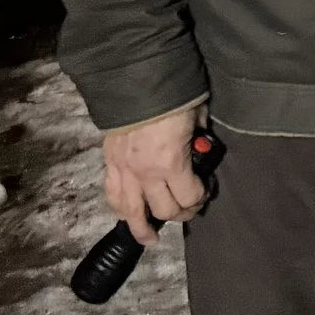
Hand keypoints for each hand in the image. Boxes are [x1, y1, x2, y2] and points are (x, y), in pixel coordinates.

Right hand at [101, 102, 208, 242]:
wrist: (135, 78)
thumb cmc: (173, 94)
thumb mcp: (197, 115)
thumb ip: (200, 137)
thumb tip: (203, 147)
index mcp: (171, 162)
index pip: (189, 196)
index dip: (200, 197)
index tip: (205, 192)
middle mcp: (145, 173)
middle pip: (164, 210)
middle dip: (181, 213)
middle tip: (188, 208)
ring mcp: (124, 170)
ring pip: (131, 212)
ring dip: (142, 227)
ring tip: (151, 237)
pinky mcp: (109, 162)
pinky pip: (112, 195)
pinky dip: (120, 209)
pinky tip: (126, 216)